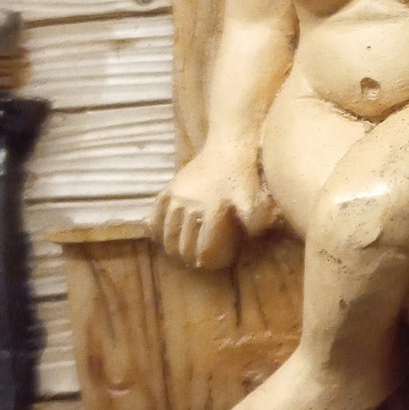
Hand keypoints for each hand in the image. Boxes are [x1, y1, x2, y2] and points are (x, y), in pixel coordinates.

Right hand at [154, 144, 276, 268]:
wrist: (230, 145)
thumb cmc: (244, 173)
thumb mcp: (253, 196)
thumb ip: (253, 218)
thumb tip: (252, 236)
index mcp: (213, 210)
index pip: (205, 247)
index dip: (209, 260)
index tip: (213, 264)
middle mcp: (190, 205)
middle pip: (184, 243)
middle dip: (189, 256)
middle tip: (196, 262)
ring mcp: (176, 196)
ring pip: (168, 231)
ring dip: (172, 246)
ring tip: (179, 254)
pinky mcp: (170, 187)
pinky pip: (156, 212)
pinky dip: (155, 227)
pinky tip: (158, 236)